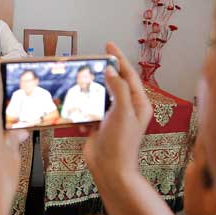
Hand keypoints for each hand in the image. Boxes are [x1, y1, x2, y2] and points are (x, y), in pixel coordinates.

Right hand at [82, 42, 152, 181]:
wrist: (110, 169)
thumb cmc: (121, 143)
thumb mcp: (123, 112)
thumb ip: (118, 88)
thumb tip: (110, 70)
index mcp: (138, 104)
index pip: (129, 75)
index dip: (119, 58)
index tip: (108, 45)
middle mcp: (126, 109)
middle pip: (113, 84)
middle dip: (101, 74)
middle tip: (89, 62)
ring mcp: (111, 118)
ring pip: (98, 97)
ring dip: (88, 92)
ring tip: (78, 83)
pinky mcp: (97, 126)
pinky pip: (88, 111)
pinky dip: (81, 110)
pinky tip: (77, 111)